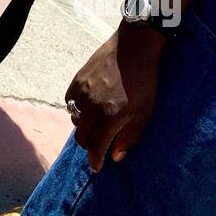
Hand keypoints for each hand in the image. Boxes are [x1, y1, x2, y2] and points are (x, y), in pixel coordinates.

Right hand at [66, 23, 165, 172]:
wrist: (134, 47)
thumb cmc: (145, 82)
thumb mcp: (145, 113)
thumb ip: (130, 136)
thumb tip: (116, 156)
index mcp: (111, 116)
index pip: (96, 147)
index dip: (95, 161)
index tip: (96, 168)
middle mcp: (92, 106)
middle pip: (81, 137)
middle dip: (89, 146)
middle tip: (97, 146)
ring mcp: (82, 92)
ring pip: (74, 120)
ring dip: (83, 128)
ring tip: (95, 125)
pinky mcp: (77, 80)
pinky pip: (70, 103)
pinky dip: (76, 110)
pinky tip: (88, 108)